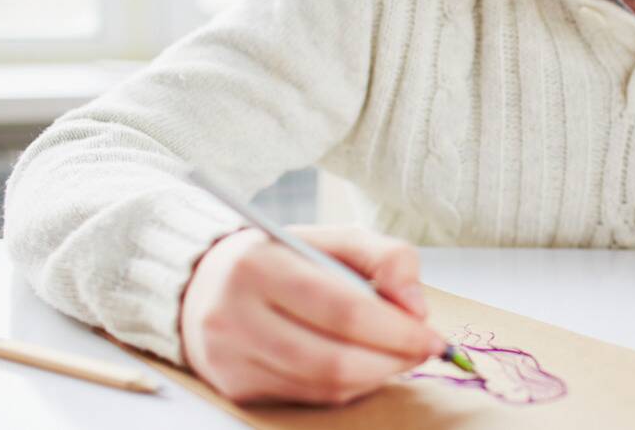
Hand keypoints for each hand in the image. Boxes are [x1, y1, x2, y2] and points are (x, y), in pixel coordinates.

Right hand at [179, 225, 444, 404]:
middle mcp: (235, 315)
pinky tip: (364, 367)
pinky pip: (308, 397)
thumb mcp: (332, 238)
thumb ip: (385, 257)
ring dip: (376, 377)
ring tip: (400, 358)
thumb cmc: (281, 259)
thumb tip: (415, 307)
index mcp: (259, 265)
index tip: (432, 334)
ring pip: (323, 385)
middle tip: (424, 351)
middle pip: (333, 357)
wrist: (203, 286)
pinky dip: (348, 387)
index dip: (395, 329)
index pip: (342, 308)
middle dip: (392, 359)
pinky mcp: (235, 386)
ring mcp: (231, 357)